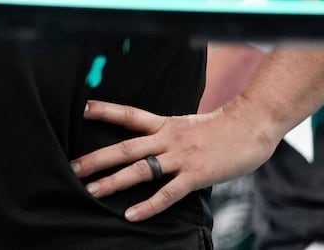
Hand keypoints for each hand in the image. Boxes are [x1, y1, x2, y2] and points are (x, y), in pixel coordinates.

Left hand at [70, 100, 280, 221]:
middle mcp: (168, 138)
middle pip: (125, 147)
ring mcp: (181, 157)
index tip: (79, 108)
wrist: (252, 126)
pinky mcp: (196, 175)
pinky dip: (149, 205)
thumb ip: (167, 135)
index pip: (128, 114)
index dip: (103, 110)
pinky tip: (132, 215)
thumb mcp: (187, 124)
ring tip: (91, 191)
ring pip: (140, 169)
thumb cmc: (221, 128)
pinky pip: (168, 193)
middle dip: (96, 158)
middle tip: (71, 167)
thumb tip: (150, 144)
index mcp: (165, 124)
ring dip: (114, 181)